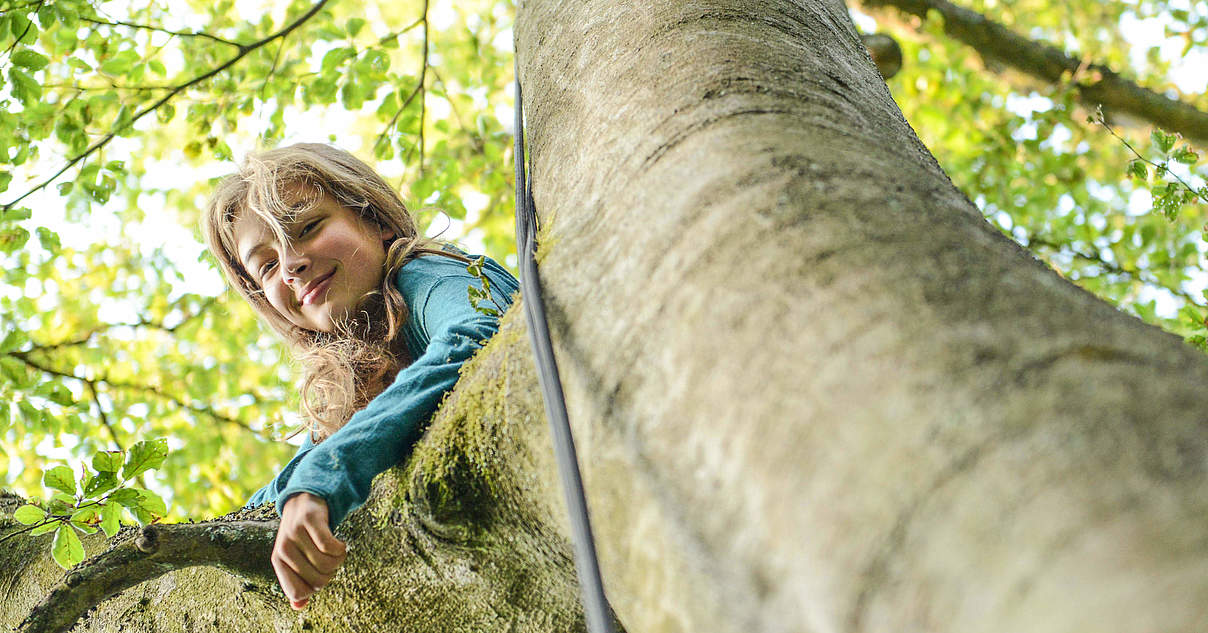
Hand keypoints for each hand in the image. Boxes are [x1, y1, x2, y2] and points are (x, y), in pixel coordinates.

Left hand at [272, 492, 347, 609]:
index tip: (319, 575)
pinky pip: (330, 546)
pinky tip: (341, 544)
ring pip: (326, 564)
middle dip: (330, 574)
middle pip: (317, 580)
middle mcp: (283, 548)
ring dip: (339, 560)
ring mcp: (295, 533)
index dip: (313, 588)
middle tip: (331, 561)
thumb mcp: (296, 557)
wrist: (304, 499)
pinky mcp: (310, 520)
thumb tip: (299, 607)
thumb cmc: (302, 534)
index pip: (296, 592)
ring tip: (337, 551)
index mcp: (278, 561)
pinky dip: (341, 549)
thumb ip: (298, 581)